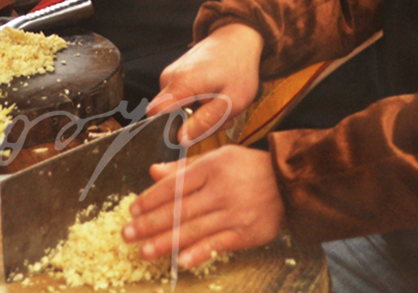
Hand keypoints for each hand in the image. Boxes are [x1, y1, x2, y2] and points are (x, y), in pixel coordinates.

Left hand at [122, 146, 284, 268]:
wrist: (290, 183)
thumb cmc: (249, 168)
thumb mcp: (218, 157)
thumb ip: (184, 167)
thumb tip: (153, 171)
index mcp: (211, 167)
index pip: (174, 185)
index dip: (150, 199)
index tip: (132, 211)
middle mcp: (220, 190)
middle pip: (179, 210)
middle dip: (150, 224)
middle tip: (127, 235)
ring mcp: (233, 213)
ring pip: (193, 230)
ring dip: (166, 242)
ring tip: (144, 251)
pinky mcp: (245, 233)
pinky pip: (217, 245)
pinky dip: (198, 253)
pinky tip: (179, 261)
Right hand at [147, 23, 262, 145]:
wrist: (237, 38)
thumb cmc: (239, 69)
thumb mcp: (231, 102)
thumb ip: (205, 122)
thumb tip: (181, 140)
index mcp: (181, 84)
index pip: (155, 116)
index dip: (167, 132)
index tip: (191, 135)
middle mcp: (168, 78)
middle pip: (168, 117)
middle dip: (193, 125)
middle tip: (220, 120)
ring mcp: (170, 75)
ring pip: (176, 110)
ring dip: (199, 115)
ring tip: (220, 106)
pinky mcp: (174, 75)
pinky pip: (179, 100)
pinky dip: (197, 105)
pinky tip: (214, 98)